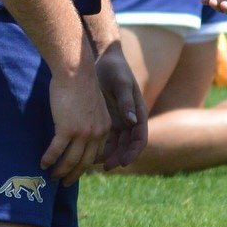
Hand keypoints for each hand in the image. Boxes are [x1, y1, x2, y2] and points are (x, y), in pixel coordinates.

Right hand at [41, 68, 110, 185]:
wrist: (75, 71)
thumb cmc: (80, 84)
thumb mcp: (92, 105)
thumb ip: (90, 121)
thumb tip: (78, 131)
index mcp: (104, 128)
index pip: (95, 154)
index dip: (84, 165)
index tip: (75, 170)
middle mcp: (96, 133)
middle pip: (84, 162)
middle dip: (73, 175)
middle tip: (63, 182)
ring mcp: (82, 133)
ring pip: (70, 160)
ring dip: (60, 171)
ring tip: (51, 176)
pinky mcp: (67, 129)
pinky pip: (56, 151)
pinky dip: (49, 159)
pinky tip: (42, 163)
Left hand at [93, 43, 147, 170]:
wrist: (102, 59)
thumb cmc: (115, 69)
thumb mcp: (121, 84)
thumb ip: (126, 102)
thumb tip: (133, 121)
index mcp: (138, 112)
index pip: (140, 139)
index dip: (133, 152)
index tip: (124, 163)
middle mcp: (130, 120)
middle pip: (127, 146)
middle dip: (118, 158)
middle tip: (106, 167)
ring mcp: (118, 120)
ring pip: (115, 145)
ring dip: (107, 155)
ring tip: (93, 163)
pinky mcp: (106, 119)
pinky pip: (104, 138)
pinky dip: (98, 147)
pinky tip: (86, 152)